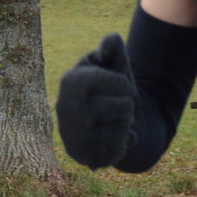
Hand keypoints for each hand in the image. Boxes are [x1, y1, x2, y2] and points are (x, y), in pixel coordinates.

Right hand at [56, 31, 135, 167]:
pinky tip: (110, 138)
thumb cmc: (108, 86)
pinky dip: (122, 143)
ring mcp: (74, 135)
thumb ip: (112, 49)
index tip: (118, 85)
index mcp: (71, 81)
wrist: (100, 121)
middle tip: (113, 105)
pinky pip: (119, 150)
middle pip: (126, 106)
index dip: (123, 84)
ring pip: (124, 128)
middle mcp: (67, 109)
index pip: (117, 82)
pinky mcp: (84, 156)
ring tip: (111, 120)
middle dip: (128, 104)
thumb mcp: (112, 64)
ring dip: (125, 123)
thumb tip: (112, 39)